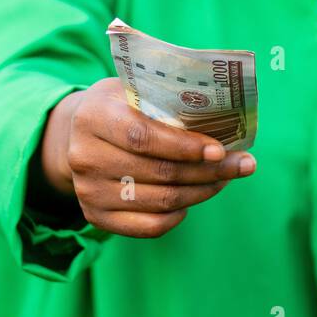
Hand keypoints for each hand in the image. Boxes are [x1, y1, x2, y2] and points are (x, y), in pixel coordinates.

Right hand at [40, 78, 257, 238]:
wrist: (75, 134)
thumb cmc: (118, 106)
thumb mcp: (132, 89)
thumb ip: (166, 100)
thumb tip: (222, 116)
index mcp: (92, 117)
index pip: (143, 137)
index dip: (184, 146)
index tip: (219, 149)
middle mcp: (85, 156)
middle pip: (158, 172)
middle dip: (208, 170)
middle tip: (241, 164)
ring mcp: (88, 190)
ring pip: (159, 201)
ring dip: (201, 192)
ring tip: (224, 179)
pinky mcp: (95, 216)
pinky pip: (147, 227)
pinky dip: (177, 216)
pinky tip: (192, 200)